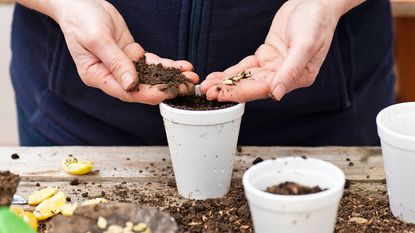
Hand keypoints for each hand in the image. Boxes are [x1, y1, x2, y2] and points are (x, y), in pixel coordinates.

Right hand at [52, 0, 197, 104]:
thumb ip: (115, 62)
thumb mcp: (97, 38)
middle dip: (166, 88)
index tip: (168, 93)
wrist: (81, 3)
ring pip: (150, 76)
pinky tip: (183, 66)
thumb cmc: (82, 20)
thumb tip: (132, 85)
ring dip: (171, 78)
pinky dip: (167, 65)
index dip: (148, 94)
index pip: (126, 92)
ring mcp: (123, 66)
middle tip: (187, 87)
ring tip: (191, 77)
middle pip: (142, 88)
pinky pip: (152, 63)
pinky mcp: (131, 55)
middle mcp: (111, 75)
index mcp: (97, 76)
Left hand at [201, 0, 354, 102]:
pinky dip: (231, 72)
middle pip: (252, 86)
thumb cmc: (316, 21)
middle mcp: (285, 76)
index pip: (264, 89)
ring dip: (226, 83)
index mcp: (298, 78)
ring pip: (246, 78)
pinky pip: (246, 67)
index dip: (240, 93)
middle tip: (206, 92)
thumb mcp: (305, 44)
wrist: (315, 0)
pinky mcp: (266, 56)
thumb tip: (276, 94)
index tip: (220, 95)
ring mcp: (274, 66)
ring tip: (206, 86)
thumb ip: (290, 70)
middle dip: (228, 90)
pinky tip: (217, 76)